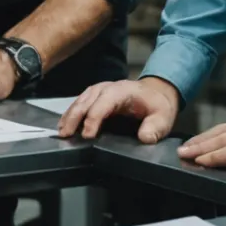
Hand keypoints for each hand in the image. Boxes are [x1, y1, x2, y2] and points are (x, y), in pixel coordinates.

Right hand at [58, 76, 180, 142]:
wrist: (156, 93)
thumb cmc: (157, 105)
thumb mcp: (163, 117)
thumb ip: (155, 127)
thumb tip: (145, 138)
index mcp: (122, 91)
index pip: (104, 103)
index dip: (94, 119)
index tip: (87, 135)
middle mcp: (107, 88)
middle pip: (86, 101)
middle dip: (74, 117)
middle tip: (65, 135)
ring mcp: (99, 90)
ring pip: (79, 101)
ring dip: (69, 116)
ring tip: (61, 132)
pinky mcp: (94, 96)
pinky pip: (79, 103)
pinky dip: (71, 113)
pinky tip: (64, 125)